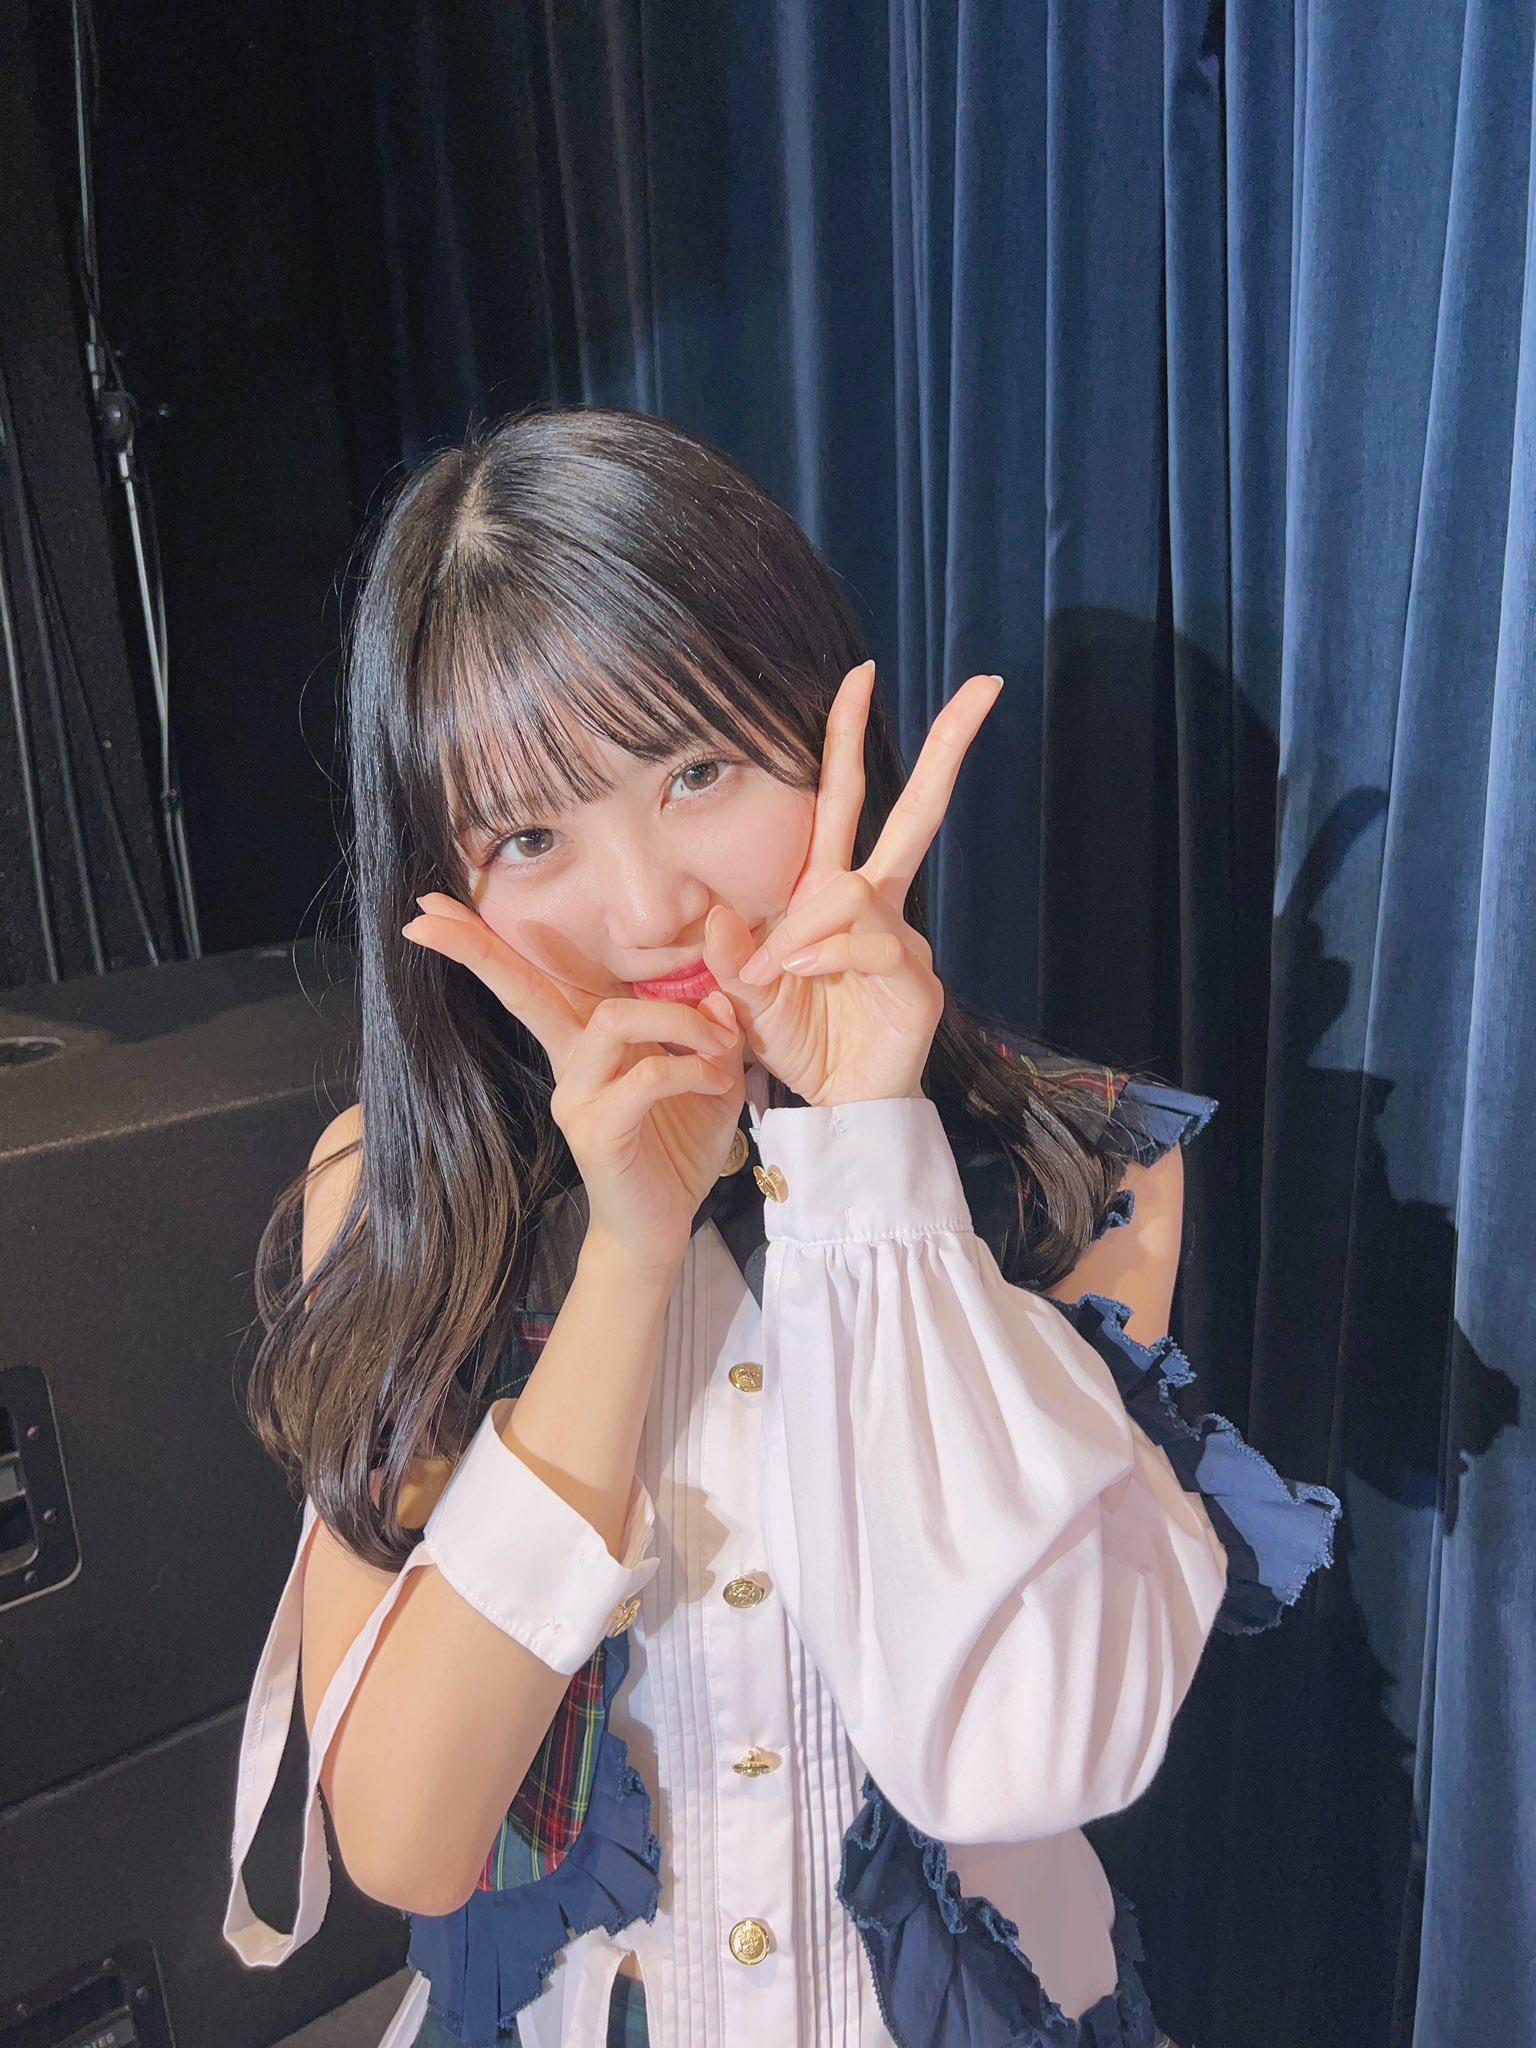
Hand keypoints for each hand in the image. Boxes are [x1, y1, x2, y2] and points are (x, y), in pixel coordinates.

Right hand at [400, 896, 745, 1272]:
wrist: (662, 1228)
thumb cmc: (679, 1146)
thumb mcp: (709, 1074)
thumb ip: (714, 1027)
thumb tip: (719, 987)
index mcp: (585, 1041)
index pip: (534, 979)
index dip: (484, 943)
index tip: (431, 907)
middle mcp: (569, 1064)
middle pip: (524, 989)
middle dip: (480, 949)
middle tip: (426, 912)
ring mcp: (576, 1097)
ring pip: (614, 1021)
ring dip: (679, 1022)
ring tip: (719, 1048)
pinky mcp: (596, 1131)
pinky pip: (646, 1078)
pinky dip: (691, 1070)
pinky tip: (715, 1083)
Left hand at [699, 660, 1003, 1107]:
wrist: (834, 1113)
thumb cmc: (799, 1046)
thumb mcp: (742, 998)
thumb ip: (726, 957)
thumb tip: (708, 913)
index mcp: (831, 895)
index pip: (845, 801)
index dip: (848, 738)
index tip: (858, 673)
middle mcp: (875, 906)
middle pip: (913, 812)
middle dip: (947, 749)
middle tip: (983, 687)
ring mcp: (902, 942)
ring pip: (855, 891)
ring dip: (805, 927)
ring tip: (779, 972)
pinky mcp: (916, 982)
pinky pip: (868, 942)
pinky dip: (825, 954)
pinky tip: (802, 976)